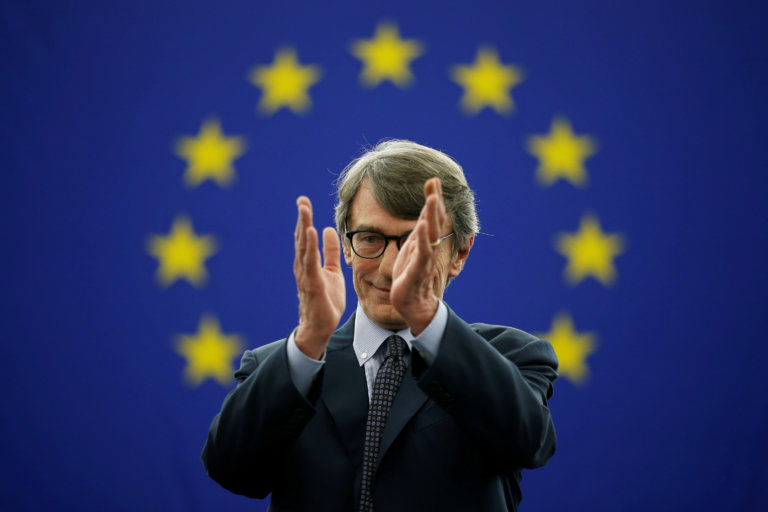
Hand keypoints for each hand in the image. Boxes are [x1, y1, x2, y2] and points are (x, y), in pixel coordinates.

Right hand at [293, 196, 345, 358]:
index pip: (305, 236)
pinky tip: (311, 232)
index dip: (305, 219)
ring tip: (305, 210)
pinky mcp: (312, 284)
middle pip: (301, 238)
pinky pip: (310, 262)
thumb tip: (328, 230)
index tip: (304, 201)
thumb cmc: (326, 300)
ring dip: (304, 227)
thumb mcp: (333, 271)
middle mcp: (303, 266)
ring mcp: (306, 275)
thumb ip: (331, 251)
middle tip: (301, 200)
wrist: (322, 326)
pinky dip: (310, 246)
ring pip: (303, 247)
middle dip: (302, 218)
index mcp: (308, 262)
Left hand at [391, 178, 449, 334]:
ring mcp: (425, 258)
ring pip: (431, 234)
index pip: (431, 216)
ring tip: (433, 199)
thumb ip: (418, 233)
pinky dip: (423, 240)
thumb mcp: (413, 249)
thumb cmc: (411, 276)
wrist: (413, 304)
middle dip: (434, 201)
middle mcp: (429, 247)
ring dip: (432, 216)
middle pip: (434, 221)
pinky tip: (422, 227)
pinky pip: (423, 253)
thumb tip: (423, 216)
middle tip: (434, 182)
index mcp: (426, 240)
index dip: (433, 198)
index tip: (433, 179)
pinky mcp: (418, 271)